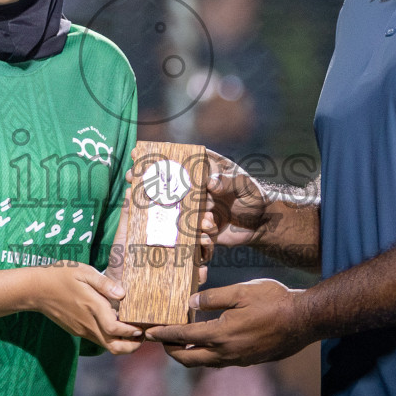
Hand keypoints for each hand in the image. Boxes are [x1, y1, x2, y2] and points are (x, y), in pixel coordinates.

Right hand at [29, 264, 144, 354]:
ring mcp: (82, 329)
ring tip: (132, 331)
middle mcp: (88, 323)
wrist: (36, 290)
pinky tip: (115, 325)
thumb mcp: (83, 271)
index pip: (115, 329)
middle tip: (141, 336)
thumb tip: (122, 294)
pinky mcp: (77, 331)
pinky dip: (110, 337)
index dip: (131, 332)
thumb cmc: (60, 275)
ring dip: (121, 342)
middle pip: (114, 347)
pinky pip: (97, 339)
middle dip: (131, 346)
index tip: (141, 327)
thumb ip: (104, 283)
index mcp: (92, 307)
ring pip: (106, 345)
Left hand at [103, 185, 212, 292]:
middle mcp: (178, 248)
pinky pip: (196, 278)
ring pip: (203, 253)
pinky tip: (201, 270)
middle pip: (200, 234)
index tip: (201, 204)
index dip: (198, 212)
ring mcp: (181, 264)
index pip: (188, 220)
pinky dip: (201, 274)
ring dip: (208, 245)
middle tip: (206, 221)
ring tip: (204, 239)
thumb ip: (127, 214)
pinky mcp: (180, 282)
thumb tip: (127, 190)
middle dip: (208, 226)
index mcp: (168, 233)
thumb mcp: (125, 233)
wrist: (117, 283)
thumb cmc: (122, 257)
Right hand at [125, 148, 262, 248]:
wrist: (262, 225)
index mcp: (204, 172)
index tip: (137, 155)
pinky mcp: (198, 228)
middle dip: (149, 186)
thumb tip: (210, 182)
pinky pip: (190, 233)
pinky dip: (197, 238)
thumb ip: (228, 181)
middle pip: (167, 187)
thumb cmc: (256, 197)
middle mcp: (195, 190)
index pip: (178, 162)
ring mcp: (195, 209)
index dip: (157, 159)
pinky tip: (211, 240)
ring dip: (181, 219)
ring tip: (209, 223)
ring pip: (175, 213)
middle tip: (133, 184)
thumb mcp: (245, 186)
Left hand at [145, 279, 310, 366]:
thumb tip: (191, 303)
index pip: (184, 337)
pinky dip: (206, 356)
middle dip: (171, 351)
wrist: (304, 321)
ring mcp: (238, 359)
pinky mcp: (249, 361)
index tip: (150, 332)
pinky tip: (207, 346)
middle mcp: (226, 352)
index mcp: (221, 334)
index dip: (164, 334)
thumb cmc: (274, 301)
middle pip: (189, 359)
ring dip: (188, 356)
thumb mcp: (242, 291)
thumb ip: (213, 298)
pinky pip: (220, 362)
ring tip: (179, 344)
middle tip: (160, 341)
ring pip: (205, 363)